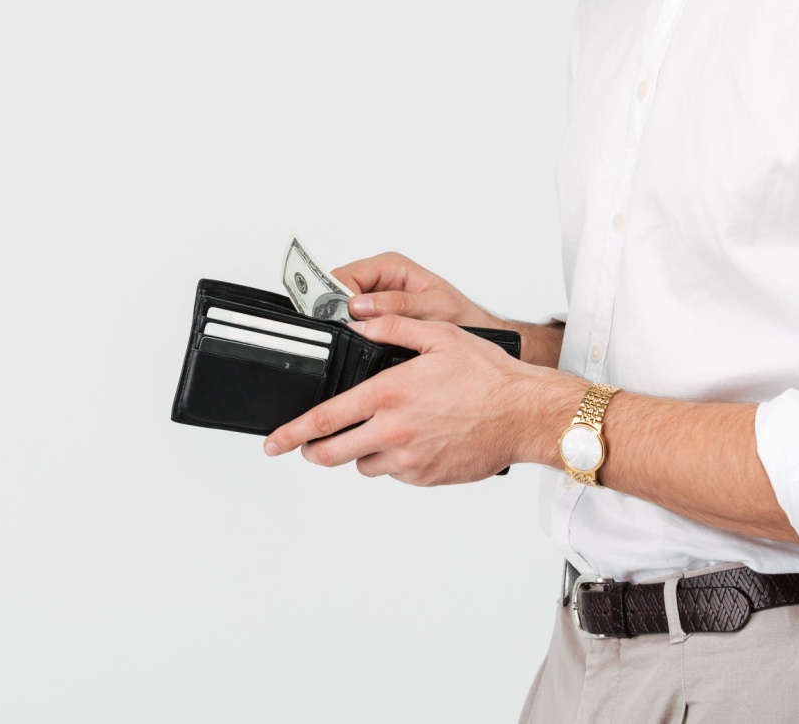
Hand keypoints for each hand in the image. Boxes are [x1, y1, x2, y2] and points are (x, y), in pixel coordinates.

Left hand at [262, 315, 579, 485]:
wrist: (526, 414)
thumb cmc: (489, 375)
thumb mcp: (438, 335)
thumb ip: (391, 328)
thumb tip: (357, 321)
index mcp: (389, 395)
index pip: (324, 420)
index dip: (291, 433)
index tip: (272, 442)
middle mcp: (394, 432)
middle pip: (332, 454)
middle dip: (314, 450)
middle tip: (310, 444)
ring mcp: (410, 460)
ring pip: (363, 464)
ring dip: (360, 451)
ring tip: (381, 429)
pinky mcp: (427, 477)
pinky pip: (394, 473)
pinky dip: (393, 460)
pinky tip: (413, 439)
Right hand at [333, 252, 496, 327]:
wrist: (476, 333)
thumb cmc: (462, 317)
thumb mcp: (433, 308)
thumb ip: (397, 306)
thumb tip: (360, 306)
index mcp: (392, 265)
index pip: (348, 274)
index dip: (335, 295)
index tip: (335, 316)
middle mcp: (381, 277)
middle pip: (338, 288)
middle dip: (334, 309)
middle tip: (336, 330)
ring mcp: (377, 296)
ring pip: (342, 305)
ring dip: (342, 321)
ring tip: (348, 338)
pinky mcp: (377, 315)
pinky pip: (353, 319)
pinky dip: (351, 329)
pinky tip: (356, 341)